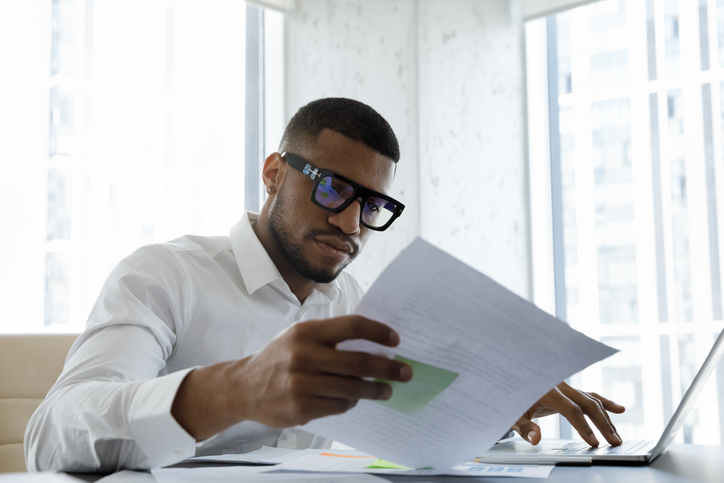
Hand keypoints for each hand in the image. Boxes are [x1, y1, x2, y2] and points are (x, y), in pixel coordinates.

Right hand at [172, 315, 412, 439]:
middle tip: (405, 372)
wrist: (243, 387)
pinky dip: (351, 403)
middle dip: (388, 368)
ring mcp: (301, 383)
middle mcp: (303, 355)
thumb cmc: (280, 358)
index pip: (352, 326)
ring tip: (387, 390)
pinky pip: (339, 406)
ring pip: (353, 388)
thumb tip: (375, 345)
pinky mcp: (300, 407)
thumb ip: (331, 339)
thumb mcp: (300, 338)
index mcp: (306, 332)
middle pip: (358, 361)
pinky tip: (354, 400)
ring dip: (376, 389)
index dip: (378, 332)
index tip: (395, 341)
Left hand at [512, 382, 624, 446]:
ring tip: (617, 437)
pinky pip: (589, 395)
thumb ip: (524, 427)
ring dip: (606, 418)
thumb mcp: (512, 415)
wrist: (510, 380)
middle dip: (603, 423)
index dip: (583, 426)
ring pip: (591, 400)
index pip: (571, 409)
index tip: (594, 442)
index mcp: (546, 389)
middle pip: (587, 403)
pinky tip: (620, 409)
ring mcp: (565, 386)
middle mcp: (559, 385)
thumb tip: (536, 439)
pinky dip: (604, 402)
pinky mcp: (568, 391)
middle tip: (614, 442)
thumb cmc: (510, 399)